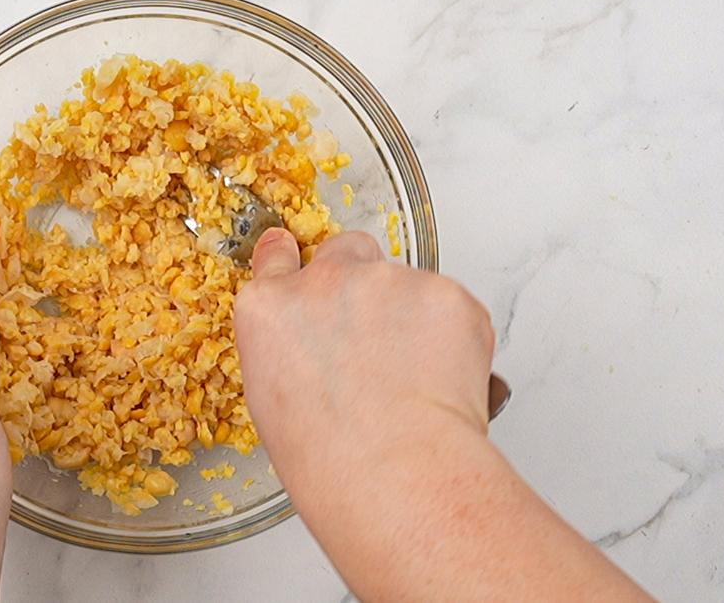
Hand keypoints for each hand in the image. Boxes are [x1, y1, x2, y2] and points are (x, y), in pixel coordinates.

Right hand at [234, 228, 647, 600]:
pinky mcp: (444, 293)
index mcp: (269, 309)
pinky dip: (453, 336)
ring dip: (412, 317)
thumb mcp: (275, 404)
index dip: (295, 261)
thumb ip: (293, 351)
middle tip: (378, 335)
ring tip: (416, 380)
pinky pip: (450, 307)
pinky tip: (443, 381)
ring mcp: (386, 281)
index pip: (277, 256)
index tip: (302, 259)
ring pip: (405, 284)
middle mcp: (323, 281)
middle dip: (361, 282)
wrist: (395, 472)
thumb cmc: (330, 460)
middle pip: (347, 252)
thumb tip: (320, 350)